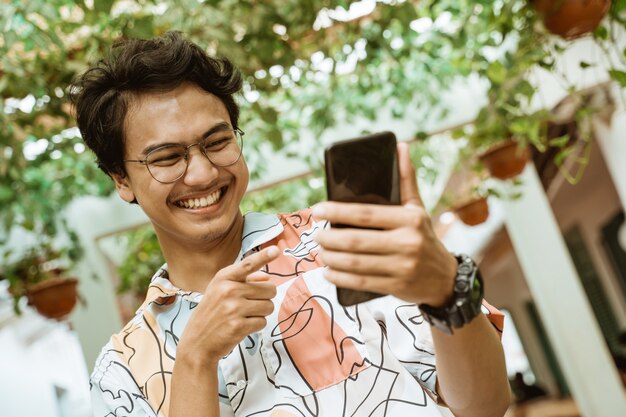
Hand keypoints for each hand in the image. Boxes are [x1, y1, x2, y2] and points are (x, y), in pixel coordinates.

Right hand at [177, 246, 278, 363]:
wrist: (197, 343)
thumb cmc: (212, 313)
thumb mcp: (220, 291)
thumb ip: (244, 280)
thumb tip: (267, 277)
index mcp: (223, 278)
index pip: (248, 264)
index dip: (263, 256)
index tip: (276, 250)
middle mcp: (228, 290)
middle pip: (269, 289)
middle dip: (265, 298)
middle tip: (250, 305)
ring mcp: (233, 308)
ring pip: (269, 306)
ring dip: (261, 313)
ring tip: (244, 316)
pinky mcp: (239, 326)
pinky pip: (263, 322)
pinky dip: (256, 326)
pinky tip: (242, 327)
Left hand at [313, 142, 457, 306]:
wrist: (445, 278)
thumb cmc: (424, 237)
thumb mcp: (418, 209)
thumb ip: (406, 180)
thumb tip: (400, 146)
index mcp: (410, 220)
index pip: (366, 214)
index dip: (338, 211)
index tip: (317, 209)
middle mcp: (408, 243)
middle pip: (357, 240)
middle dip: (330, 238)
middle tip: (316, 235)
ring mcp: (402, 267)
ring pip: (356, 263)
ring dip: (331, 258)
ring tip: (320, 252)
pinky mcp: (396, 286)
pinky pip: (360, 283)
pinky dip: (340, 278)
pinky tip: (329, 272)